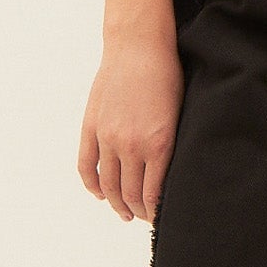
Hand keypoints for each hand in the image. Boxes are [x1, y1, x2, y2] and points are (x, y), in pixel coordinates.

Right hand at [78, 30, 183, 222]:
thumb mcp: (179, 115)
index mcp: (158, 144)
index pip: (153, 195)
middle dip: (138, 212)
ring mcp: (108, 137)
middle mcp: (131, 145)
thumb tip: (169, 178)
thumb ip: (171, 148)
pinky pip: (86, 166)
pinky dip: (92, 186)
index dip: (155, 213)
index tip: (160, 218)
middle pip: (130, 195)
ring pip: (108, 185)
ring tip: (124, 212)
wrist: (138, 47)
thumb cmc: (167, 76)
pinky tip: (101, 194)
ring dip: (116, 204)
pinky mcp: (91, 127)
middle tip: (144, 217)